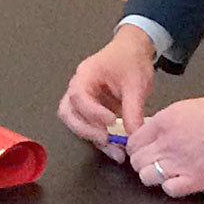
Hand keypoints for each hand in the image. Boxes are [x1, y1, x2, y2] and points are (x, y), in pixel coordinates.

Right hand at [58, 25, 155, 162]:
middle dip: (85, 130)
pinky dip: (102, 139)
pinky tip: (118, 149)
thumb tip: (133, 136)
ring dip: (93, 138)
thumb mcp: (136, 84)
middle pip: (68, 112)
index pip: (78, 96)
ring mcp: (85, 100)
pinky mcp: (93, 110)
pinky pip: (91, 127)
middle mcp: (79, 88)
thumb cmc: (131, 61)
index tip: (111, 121)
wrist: (135, 51)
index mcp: (85, 76)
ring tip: (116, 152)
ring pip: (76, 122)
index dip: (92, 112)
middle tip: (106, 140)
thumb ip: (133, 110)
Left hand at [127, 89, 203, 196]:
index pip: (132, 142)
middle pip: (137, 161)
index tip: (141, 149)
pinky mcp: (199, 180)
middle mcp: (167, 144)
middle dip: (141, 161)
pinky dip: (171, 186)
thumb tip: (150, 136)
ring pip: (148, 177)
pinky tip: (179, 179)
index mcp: (161, 124)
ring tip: (164, 170)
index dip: (135, 147)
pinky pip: (171, 190)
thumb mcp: (180, 109)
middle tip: (152, 160)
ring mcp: (182, 163)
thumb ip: (161, 124)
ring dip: (153, 175)